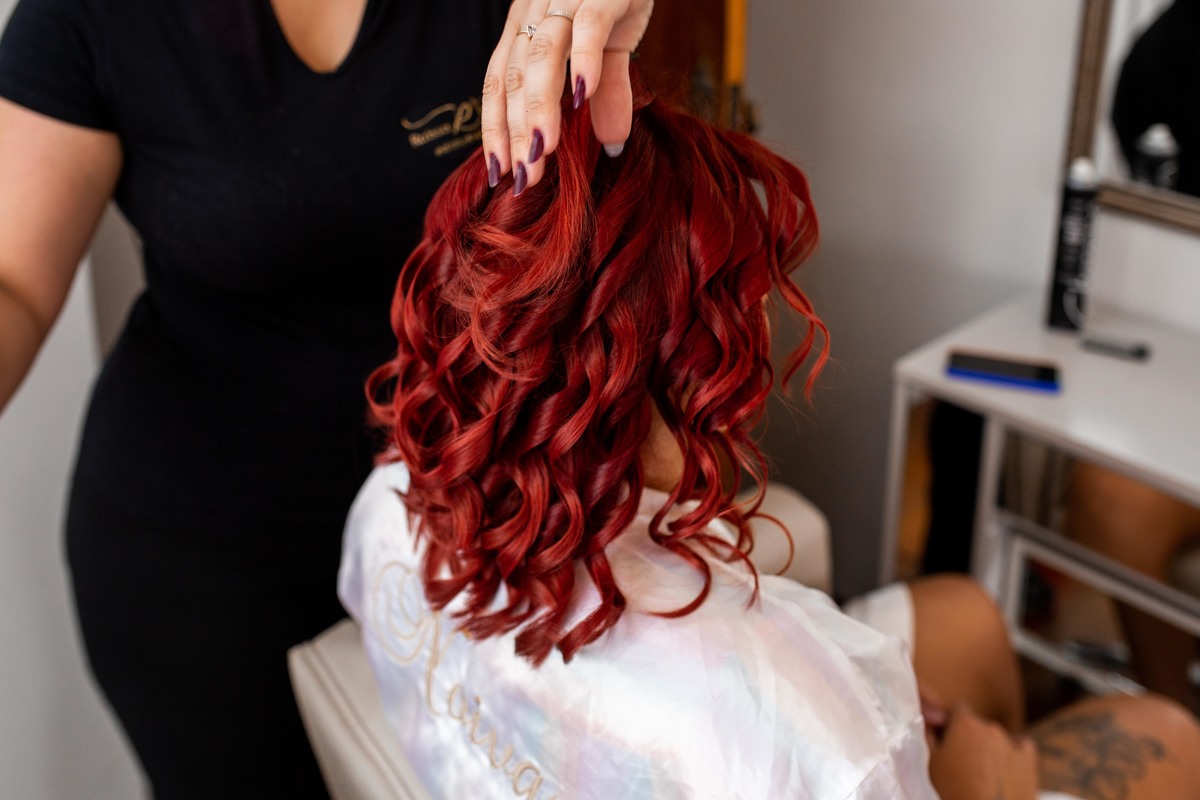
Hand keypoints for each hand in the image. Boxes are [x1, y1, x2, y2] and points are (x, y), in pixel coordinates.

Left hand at [481, 0, 653, 194]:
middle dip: (515, 132)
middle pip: (513, 77)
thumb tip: (614, 145)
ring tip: (543, 151)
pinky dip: (585, 61)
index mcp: (528, 28)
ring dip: (539, 107)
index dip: (496, 130)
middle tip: (523, 178)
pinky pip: (589, 27)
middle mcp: (536, 14)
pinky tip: (583, 97)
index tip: (499, 174)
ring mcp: (567, 1)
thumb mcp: (610, 44)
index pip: (499, 84)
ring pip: (542, 56)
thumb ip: (606, 92)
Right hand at [927, 703, 1037, 799]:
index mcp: (965, 724)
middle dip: (969, 738)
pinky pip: (1022, 748)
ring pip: (998, 738)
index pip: (958, 709)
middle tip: (960, 764)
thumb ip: (928, 734)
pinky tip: (1005, 770)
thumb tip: (930, 718)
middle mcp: (991, 728)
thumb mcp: (929, 762)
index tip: (946, 742)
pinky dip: (1014, 755)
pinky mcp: (1030, 762)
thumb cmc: (952, 792)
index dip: (950, 725)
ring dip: (990, 748)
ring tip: (982, 774)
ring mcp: (1014, 744)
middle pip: (978, 725)